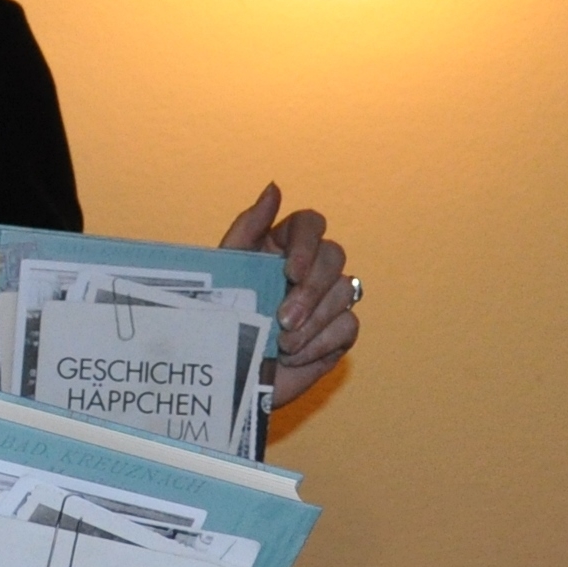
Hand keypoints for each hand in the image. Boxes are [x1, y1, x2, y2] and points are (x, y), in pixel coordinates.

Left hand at [221, 183, 356, 407]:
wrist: (224, 379)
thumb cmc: (219, 320)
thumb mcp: (224, 272)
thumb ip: (248, 228)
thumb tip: (274, 187)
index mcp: (281, 247)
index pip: (311, 224)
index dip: (308, 244)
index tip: (290, 272)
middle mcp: (309, 268)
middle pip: (334, 255)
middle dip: (311, 289)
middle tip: (283, 319)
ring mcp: (327, 299)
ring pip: (345, 290)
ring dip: (314, 320)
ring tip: (282, 343)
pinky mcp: (338, 331)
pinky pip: (348, 325)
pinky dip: (321, 342)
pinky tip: (294, 356)